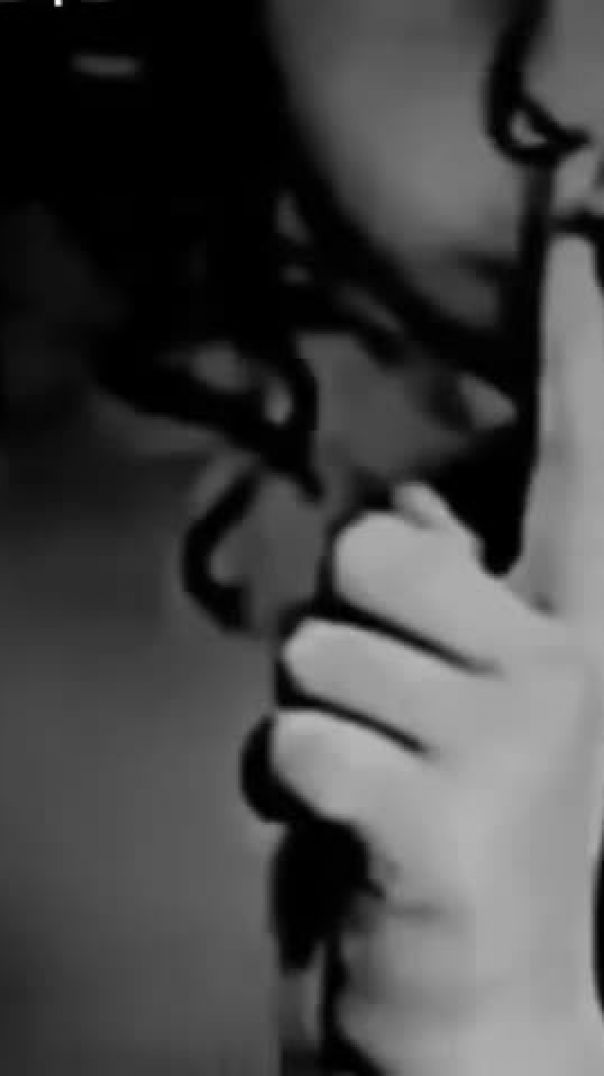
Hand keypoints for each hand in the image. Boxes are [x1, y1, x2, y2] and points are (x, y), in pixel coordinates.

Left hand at [244, 155, 603, 1074]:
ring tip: (376, 775)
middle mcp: (556, 665)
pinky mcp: (434, 826)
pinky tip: (352, 829)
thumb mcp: (473, 693)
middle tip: (388, 707)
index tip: (581, 211)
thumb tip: (409, 513)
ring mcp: (503, 747)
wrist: (494, 1003)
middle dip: (348, 627)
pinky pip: (295, 744)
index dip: (578, 332)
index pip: (575, 455)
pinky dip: (293, 788)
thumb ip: (450, 588)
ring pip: (315, 652)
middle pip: (372, 552)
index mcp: (571, 624)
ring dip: (318, 715)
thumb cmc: (472, 822)